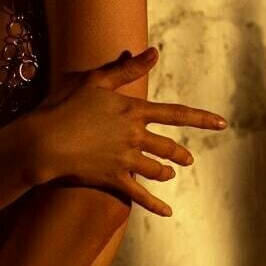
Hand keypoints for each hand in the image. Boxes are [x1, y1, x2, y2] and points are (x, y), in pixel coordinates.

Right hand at [31, 46, 228, 215]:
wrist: (44, 141)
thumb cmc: (64, 106)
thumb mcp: (94, 80)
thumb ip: (126, 69)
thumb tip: (153, 52)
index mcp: (133, 110)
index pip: (176, 114)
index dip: (201, 119)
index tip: (222, 123)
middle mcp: (135, 135)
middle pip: (169, 147)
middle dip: (180, 154)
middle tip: (188, 160)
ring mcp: (126, 159)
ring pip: (158, 169)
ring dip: (167, 172)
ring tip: (171, 174)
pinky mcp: (114, 178)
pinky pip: (140, 195)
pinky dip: (155, 205)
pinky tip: (167, 212)